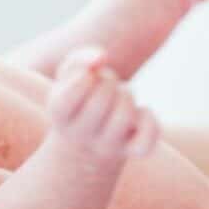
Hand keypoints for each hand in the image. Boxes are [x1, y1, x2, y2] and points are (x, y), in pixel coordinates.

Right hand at [47, 47, 158, 161]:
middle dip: (108, 82)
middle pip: (100, 102)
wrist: (86, 139)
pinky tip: (140, 112)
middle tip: (107, 84)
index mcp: (59, 115)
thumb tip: (101, 57)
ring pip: (124, 117)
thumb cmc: (79, 96)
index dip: (83, 78)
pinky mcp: (133, 151)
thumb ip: (80, 59)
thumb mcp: (70, 74)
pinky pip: (147, 140)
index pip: (70, 96)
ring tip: (121, 95)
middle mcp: (81, 136)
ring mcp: (108, 147)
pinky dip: (149, 120)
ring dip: (127, 95)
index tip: (87, 76)